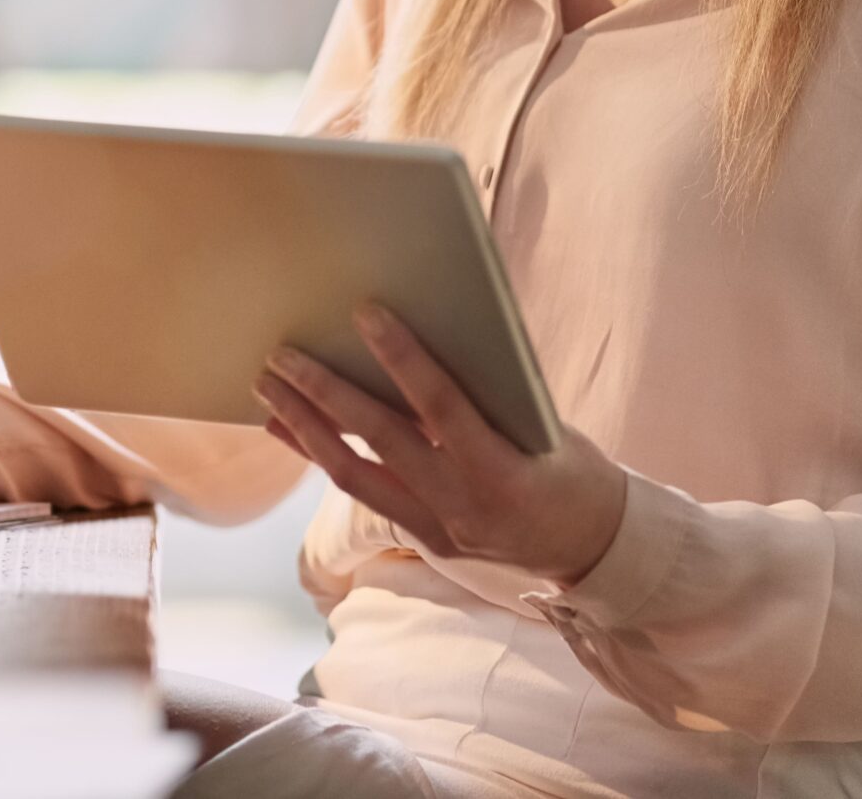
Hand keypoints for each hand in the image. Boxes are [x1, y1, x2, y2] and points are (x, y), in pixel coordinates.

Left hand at [253, 303, 626, 586]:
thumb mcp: (542, 425)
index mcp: (502, 471)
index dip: (403, 358)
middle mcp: (463, 506)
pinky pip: (361, 493)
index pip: (442, 407)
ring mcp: (439, 530)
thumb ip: (485, 395)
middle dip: (325, 394)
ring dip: (305, 427)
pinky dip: (323, 455)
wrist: (593, 548)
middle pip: (380, 443)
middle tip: (282, 354)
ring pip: (354, 476)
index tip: (365, 313)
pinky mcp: (423, 539)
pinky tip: (289, 426)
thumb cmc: (571, 467)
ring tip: (268, 386)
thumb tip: (423, 338)